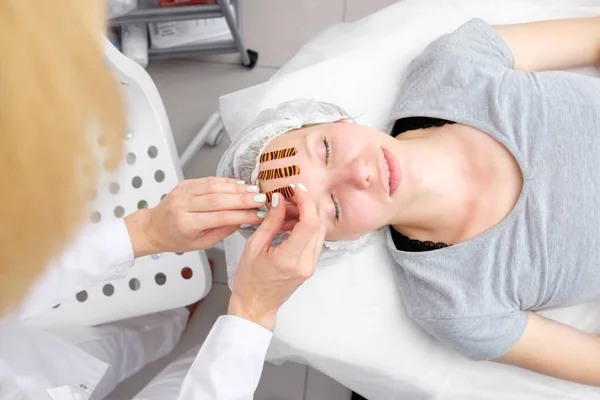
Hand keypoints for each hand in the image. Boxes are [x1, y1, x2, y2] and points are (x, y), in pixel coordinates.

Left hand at [124, 177, 266, 256]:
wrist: (153, 227)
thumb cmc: (177, 239)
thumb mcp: (201, 244)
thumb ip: (223, 231)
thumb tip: (244, 219)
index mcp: (187, 224)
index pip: (220, 217)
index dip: (243, 215)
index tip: (260, 215)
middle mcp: (183, 206)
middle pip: (218, 199)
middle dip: (243, 199)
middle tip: (262, 199)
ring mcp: (183, 192)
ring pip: (214, 186)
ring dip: (237, 188)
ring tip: (255, 190)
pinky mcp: (185, 183)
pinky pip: (209, 180)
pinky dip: (226, 181)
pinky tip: (240, 184)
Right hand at [227, 185, 326, 330]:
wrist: (256, 305)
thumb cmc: (250, 280)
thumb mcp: (254, 247)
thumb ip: (271, 222)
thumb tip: (280, 199)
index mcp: (290, 259)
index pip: (310, 224)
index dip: (306, 202)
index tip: (295, 189)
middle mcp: (306, 263)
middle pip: (319, 224)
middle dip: (307, 204)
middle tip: (290, 195)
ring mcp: (311, 265)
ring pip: (320, 231)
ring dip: (308, 214)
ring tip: (288, 208)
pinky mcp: (311, 265)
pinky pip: (316, 239)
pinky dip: (307, 225)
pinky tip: (291, 221)